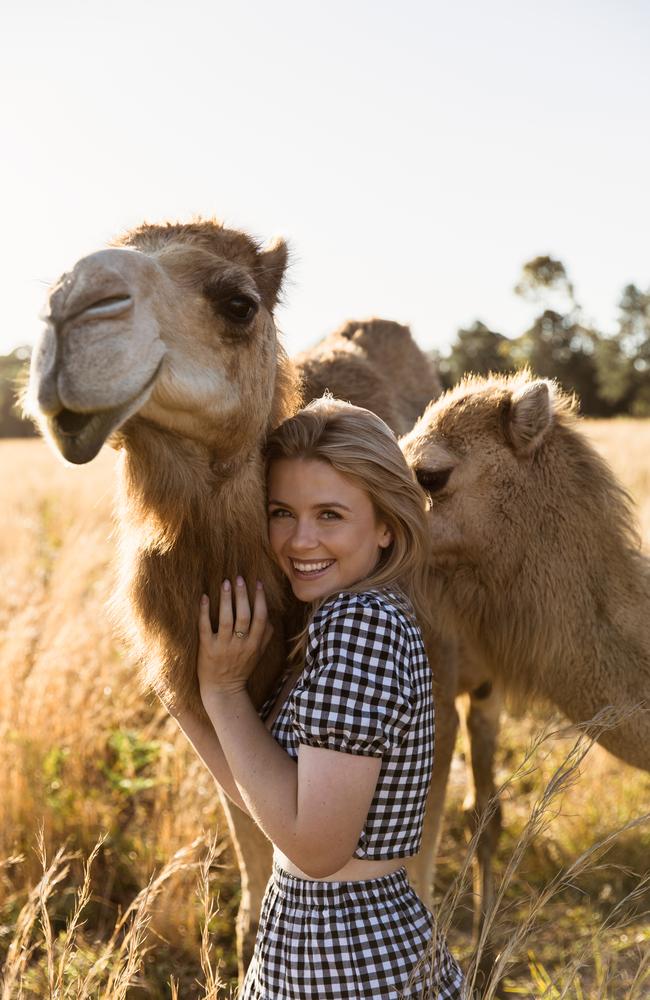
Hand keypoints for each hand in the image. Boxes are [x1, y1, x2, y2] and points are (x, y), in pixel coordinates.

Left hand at [197, 577, 272, 701]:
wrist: (223, 690)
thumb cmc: (241, 668)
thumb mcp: (258, 654)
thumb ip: (265, 635)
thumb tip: (270, 615)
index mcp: (255, 644)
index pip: (260, 617)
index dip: (260, 599)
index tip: (257, 583)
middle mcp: (241, 644)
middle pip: (244, 615)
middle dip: (242, 595)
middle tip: (239, 578)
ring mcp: (223, 647)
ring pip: (226, 619)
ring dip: (226, 599)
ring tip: (225, 583)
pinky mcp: (207, 649)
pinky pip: (206, 627)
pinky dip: (204, 612)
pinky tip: (204, 598)